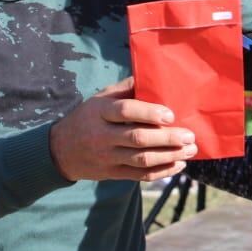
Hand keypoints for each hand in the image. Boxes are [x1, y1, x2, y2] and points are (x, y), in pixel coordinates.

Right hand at [48, 78, 196, 181]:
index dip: (149, 113)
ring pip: (141, 159)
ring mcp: (107, 157)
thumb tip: (153, 75)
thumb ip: (125, 88)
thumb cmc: (89, 117)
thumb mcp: (101, 98)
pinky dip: (162, 171)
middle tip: (189, 136)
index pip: (125, 111)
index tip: (171, 115)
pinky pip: (140, 175)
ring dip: (169, 156)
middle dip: (167, 138)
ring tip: (190, 150)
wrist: (61, 150)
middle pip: (137, 138)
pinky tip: (178, 164)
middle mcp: (102, 136)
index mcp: (100, 112)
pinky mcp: (112, 173)